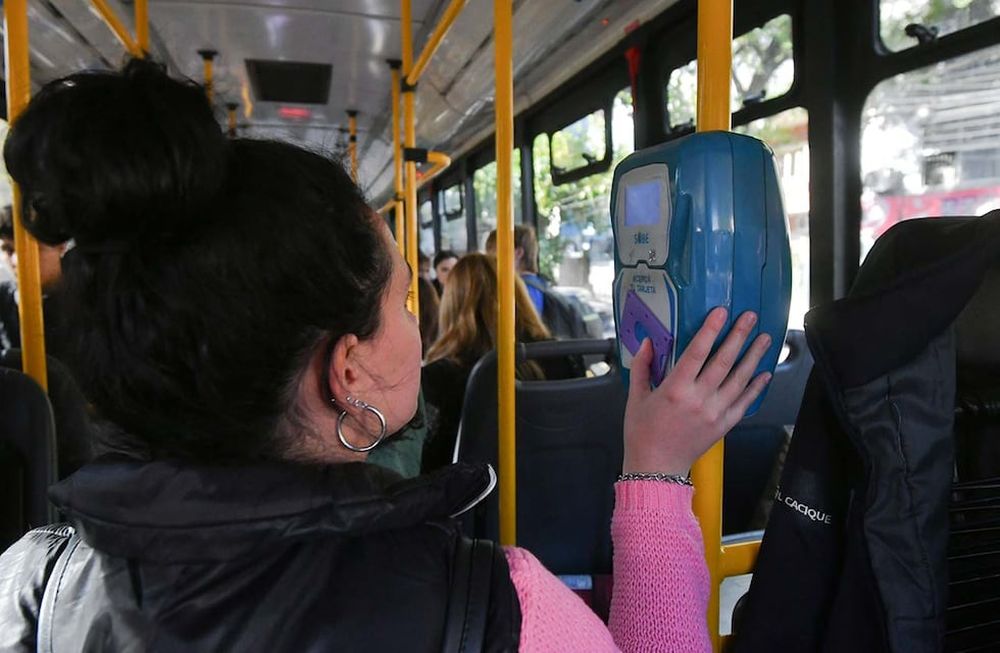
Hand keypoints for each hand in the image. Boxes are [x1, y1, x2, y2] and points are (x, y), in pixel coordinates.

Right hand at [622, 308, 771, 475]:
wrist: (656, 468)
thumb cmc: (642, 433)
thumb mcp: (636, 397)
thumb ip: (642, 367)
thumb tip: (648, 342)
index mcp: (675, 389)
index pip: (697, 352)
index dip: (710, 330)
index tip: (721, 312)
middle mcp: (698, 399)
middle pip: (724, 361)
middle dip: (739, 336)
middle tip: (751, 317)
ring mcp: (715, 413)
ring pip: (740, 379)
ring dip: (754, 357)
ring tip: (765, 339)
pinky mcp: (723, 425)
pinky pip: (744, 403)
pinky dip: (756, 387)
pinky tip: (765, 373)